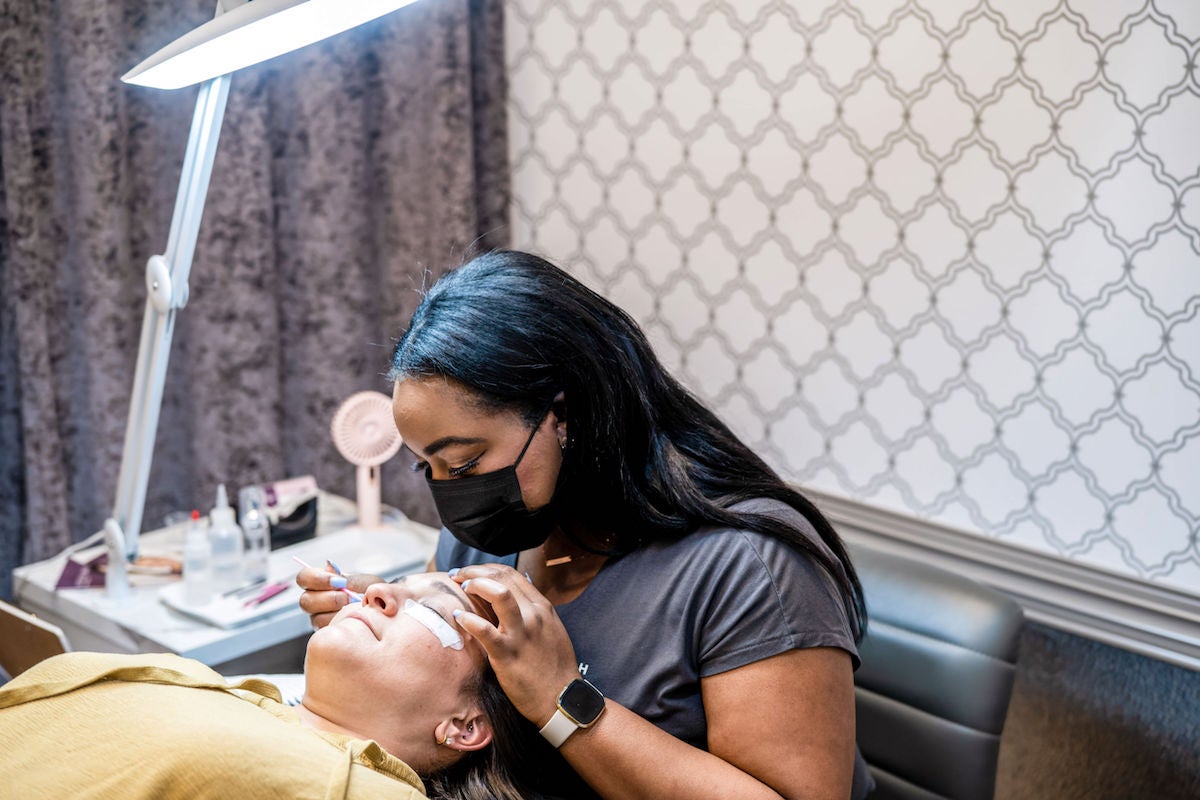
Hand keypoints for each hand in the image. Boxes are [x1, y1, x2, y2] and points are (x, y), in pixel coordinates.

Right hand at [296, 567, 381, 628]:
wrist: (383, 611)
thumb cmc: (372, 594)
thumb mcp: (366, 582)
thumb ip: (352, 579)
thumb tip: (338, 577)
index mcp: (320, 583)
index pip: (304, 577)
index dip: (316, 578)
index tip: (337, 581)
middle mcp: (315, 601)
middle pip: (305, 600)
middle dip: (328, 598)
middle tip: (348, 597)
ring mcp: (319, 618)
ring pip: (315, 617)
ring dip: (335, 612)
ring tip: (353, 607)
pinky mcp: (327, 633)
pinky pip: (327, 631)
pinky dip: (341, 623)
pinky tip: (353, 619)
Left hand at [450, 564, 581, 724]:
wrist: (561, 700)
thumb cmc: (554, 668)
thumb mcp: (551, 631)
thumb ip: (534, 613)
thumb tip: (516, 597)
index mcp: (543, 607)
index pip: (512, 574)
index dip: (488, 569)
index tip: (472, 572)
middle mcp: (534, 615)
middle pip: (502, 578)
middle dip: (475, 571)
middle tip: (458, 575)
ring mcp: (521, 633)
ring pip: (499, 594)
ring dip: (476, 584)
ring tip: (461, 587)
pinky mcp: (508, 654)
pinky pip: (485, 630)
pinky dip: (469, 620)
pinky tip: (458, 617)